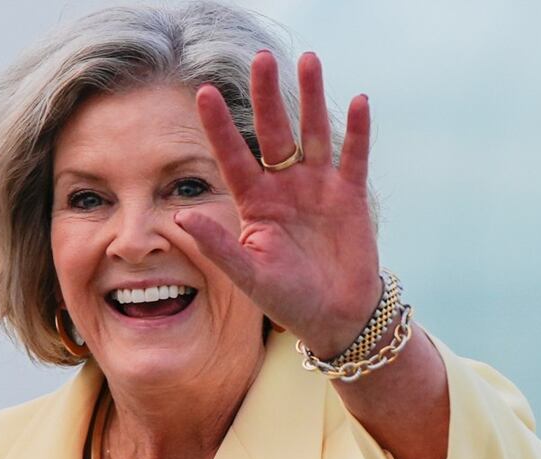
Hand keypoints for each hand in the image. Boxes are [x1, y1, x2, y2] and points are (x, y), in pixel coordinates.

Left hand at [175, 51, 381, 358]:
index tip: (203, 93)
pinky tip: (358, 100)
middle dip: (267, 97)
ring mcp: (318, 188)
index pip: (233, 156)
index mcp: (254, 203)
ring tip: (308, 60)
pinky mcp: (349, 196)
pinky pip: (352, 157)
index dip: (219, 127)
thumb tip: (181, 217)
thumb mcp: (247, 275)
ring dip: (310, 98)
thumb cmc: (286, 298)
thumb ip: (217, 245)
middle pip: (274, 132)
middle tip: (261, 60)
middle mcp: (284, 187)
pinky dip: (356, 131)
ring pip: (312, 134)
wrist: (335, 317)